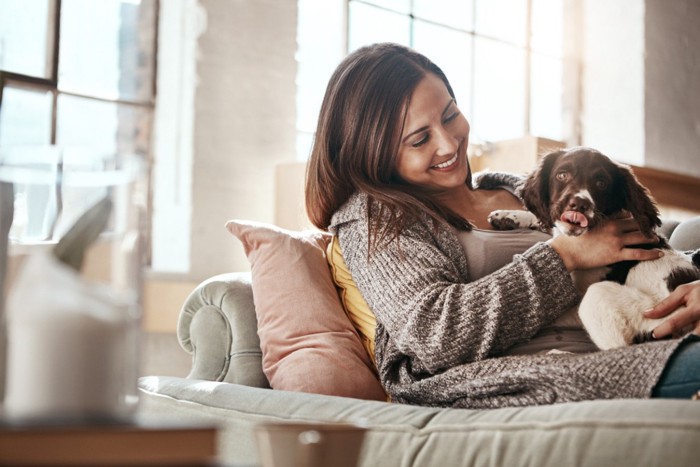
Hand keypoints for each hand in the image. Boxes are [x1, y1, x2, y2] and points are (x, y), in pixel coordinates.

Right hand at [548, 217, 662, 270]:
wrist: (566, 252)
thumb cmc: (572, 239)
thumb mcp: (585, 224)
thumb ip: (596, 220)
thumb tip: (599, 217)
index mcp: (607, 220)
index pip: (628, 216)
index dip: (637, 218)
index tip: (643, 221)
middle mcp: (615, 228)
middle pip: (638, 225)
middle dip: (647, 227)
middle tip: (652, 230)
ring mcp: (616, 241)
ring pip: (641, 237)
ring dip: (651, 238)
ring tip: (656, 240)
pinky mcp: (616, 254)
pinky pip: (639, 253)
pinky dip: (651, 253)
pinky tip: (659, 253)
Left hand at [645, 280, 699, 337]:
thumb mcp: (683, 291)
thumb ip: (666, 304)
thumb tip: (646, 314)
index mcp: (696, 309)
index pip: (675, 323)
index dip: (662, 330)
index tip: (653, 334)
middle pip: (688, 337)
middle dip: (675, 341)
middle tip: (664, 342)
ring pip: (694, 340)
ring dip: (685, 343)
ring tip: (675, 341)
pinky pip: (698, 340)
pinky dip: (691, 341)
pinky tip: (686, 340)